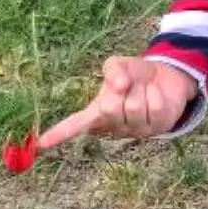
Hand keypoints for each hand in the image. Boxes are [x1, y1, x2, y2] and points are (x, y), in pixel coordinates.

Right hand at [38, 57, 198, 148]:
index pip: (75, 125)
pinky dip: (156, 93)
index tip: (42, 143)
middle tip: (129, 86)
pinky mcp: (157, 128)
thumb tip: (117, 86)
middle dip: (121, 89)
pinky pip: (155, 106)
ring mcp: (135, 130)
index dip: (59, 133)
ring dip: (141, 90)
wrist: (165, 76)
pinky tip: (156, 96)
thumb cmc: (134, 75)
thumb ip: (112, 69)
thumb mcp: (118, 65)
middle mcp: (114, 126)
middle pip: (110, 108)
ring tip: (143, 91)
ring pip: (134, 107)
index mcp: (97, 112)